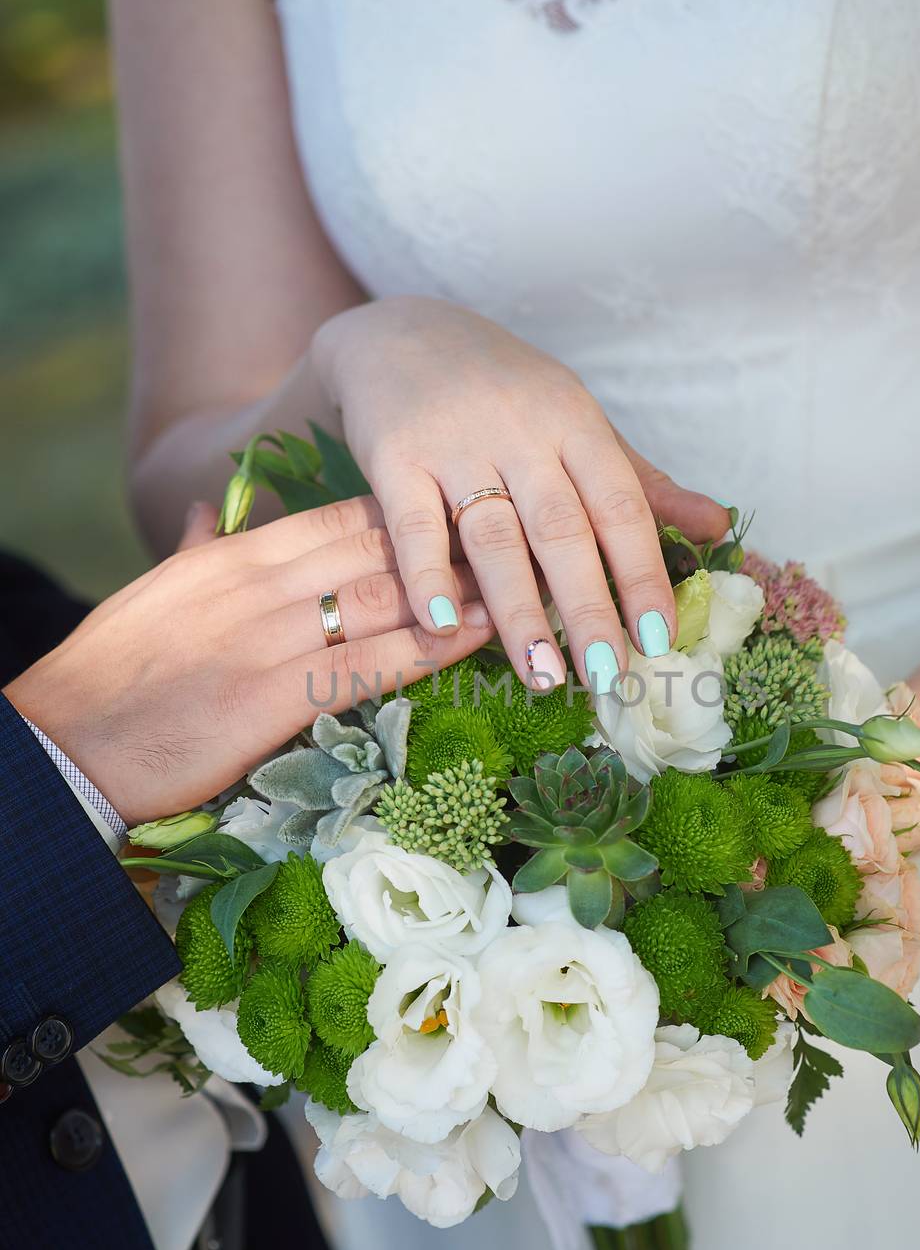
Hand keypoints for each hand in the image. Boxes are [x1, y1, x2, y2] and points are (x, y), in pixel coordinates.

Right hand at [3, 499, 490, 825]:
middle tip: (513, 537)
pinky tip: (475, 640)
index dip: (408, 513)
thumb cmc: (109, 675)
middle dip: (446, 544)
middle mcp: (258, 588)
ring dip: (456, 592)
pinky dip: (427, 649)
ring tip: (520, 584)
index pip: (338, 519)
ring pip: (382, 601)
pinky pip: (369, 666)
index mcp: (230, 559)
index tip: (460, 507)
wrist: (69, 742)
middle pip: (374, 551)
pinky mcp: (276, 700)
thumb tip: (200, 511)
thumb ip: (190, 549)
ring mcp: (269, 641)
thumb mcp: (150, 592)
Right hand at [312, 297, 730, 689]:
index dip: (641, 573)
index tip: (659, 637)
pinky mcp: (393, 454)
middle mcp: (520, 428)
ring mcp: (455, 441)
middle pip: (561, 529)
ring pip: (494, 536)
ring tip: (541, 675)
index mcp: (574, 420)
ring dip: (518, 610)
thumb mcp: (575, 422)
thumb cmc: (502, 392)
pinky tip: (443, 623)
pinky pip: (413, 524)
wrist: (397, 331)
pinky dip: (428, 574)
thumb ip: (639, 481)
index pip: (619, 504)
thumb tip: (717, 527)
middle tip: (609, 675)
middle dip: (588, 607)